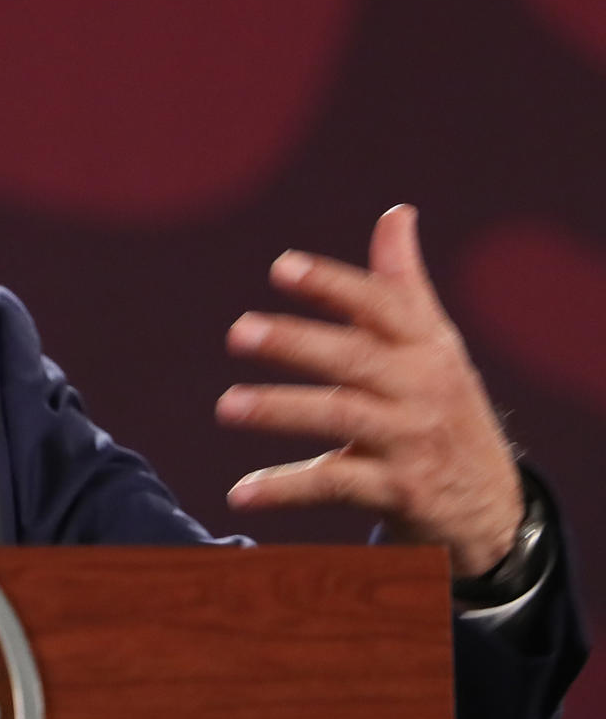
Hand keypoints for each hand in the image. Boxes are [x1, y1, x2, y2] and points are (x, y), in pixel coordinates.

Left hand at [217, 204, 523, 577]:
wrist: (492, 506)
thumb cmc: (445, 407)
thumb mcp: (434, 345)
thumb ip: (402, 283)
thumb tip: (396, 212)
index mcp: (427, 345)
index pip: (382, 305)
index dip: (333, 284)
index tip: (282, 267)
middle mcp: (423, 388)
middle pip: (355, 359)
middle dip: (296, 343)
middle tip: (238, 332)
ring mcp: (412, 440)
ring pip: (341, 417)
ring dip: (280, 410)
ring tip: (226, 407)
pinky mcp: (401, 491)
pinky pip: (335, 485)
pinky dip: (285, 488)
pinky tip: (239, 493)